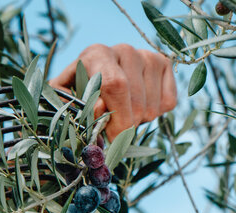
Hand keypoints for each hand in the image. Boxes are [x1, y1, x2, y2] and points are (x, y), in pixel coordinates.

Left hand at [50, 44, 176, 140]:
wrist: (96, 74)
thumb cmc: (78, 91)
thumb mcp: (67, 100)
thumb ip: (79, 107)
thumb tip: (101, 109)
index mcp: (97, 54)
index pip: (115, 86)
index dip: (116, 117)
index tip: (111, 138)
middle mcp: (125, 51)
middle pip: (136, 104)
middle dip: (125, 127)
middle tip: (112, 129)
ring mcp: (148, 56)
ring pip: (152, 108)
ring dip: (138, 122)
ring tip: (122, 112)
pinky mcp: (164, 65)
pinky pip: (168, 103)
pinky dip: (155, 114)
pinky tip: (139, 104)